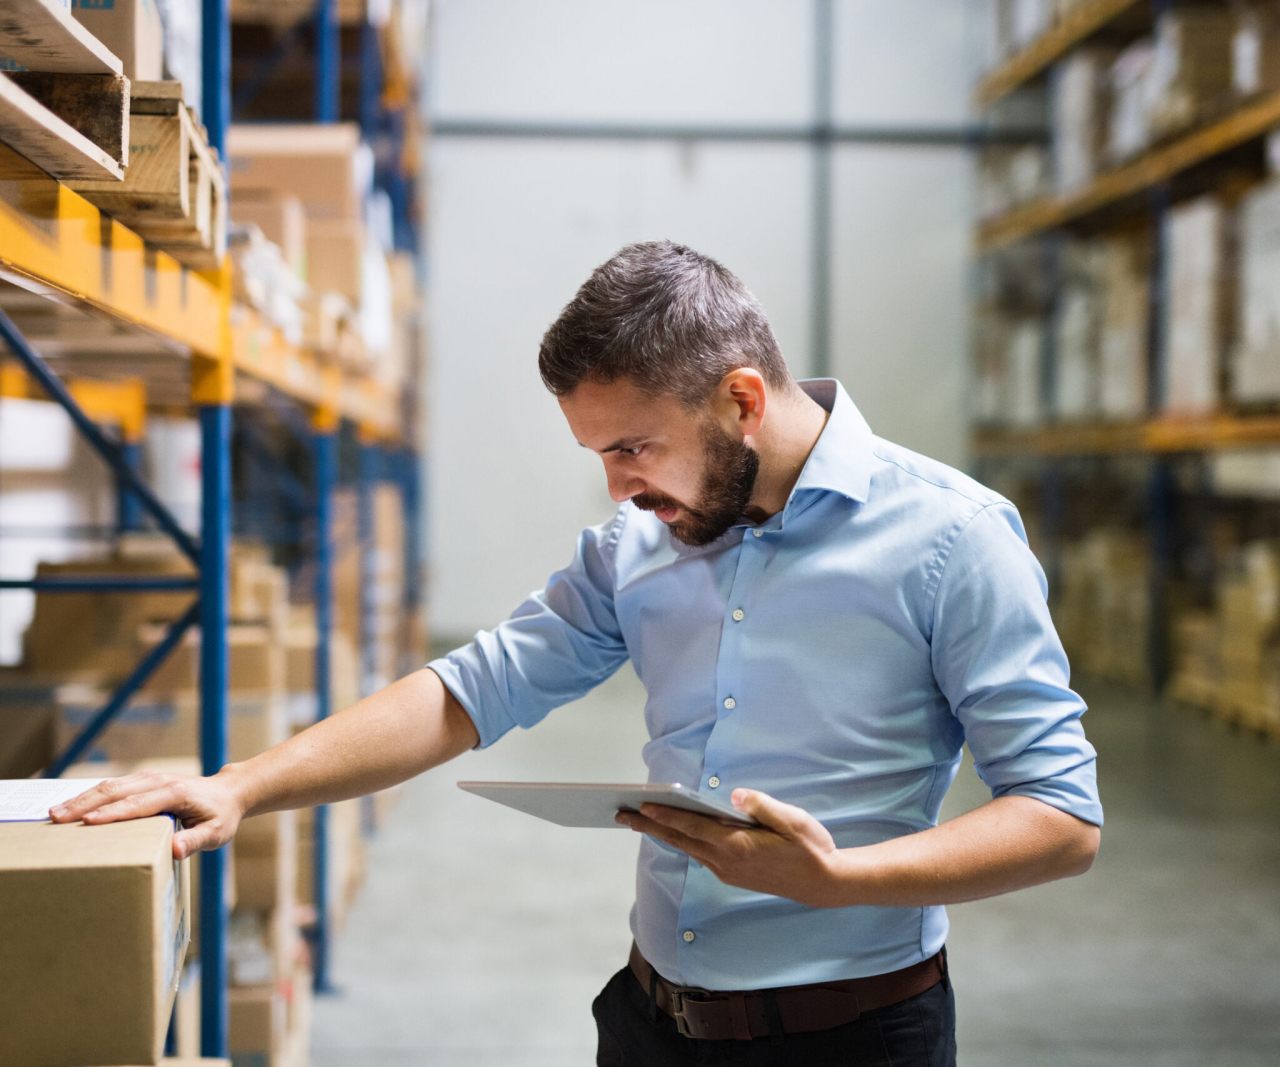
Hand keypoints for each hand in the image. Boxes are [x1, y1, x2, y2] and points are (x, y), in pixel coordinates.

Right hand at [49, 769, 248, 859]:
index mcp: (175, 793)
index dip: (112, 813)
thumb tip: (174, 850)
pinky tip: (73, 805)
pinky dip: (91, 795)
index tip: (87, 822)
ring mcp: (149, 778)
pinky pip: (114, 786)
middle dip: (85, 803)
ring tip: (55, 813)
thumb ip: (195, 841)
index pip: (138, 804)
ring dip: (82, 798)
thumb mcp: (216, 832)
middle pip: (117, 790)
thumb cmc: (221, 816)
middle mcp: (159, 781)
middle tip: (56, 818)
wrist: (228, 792)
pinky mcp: (143, 781)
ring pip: (111, 786)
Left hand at [616, 788, 845, 907]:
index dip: (665, 815)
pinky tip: (674, 832)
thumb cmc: (810, 847)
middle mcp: (727, 862)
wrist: (824, 883)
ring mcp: (728, 871)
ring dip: (662, 834)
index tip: (640, 804)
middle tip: (621, 814)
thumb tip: (733, 794)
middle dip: (649, 826)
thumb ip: (761, 805)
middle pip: (680, 840)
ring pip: (688, 848)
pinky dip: (682, 841)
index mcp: (738, 846)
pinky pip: (700, 854)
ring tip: (640, 819)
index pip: (692, 827)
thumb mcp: (792, 820)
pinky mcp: (733, 874)